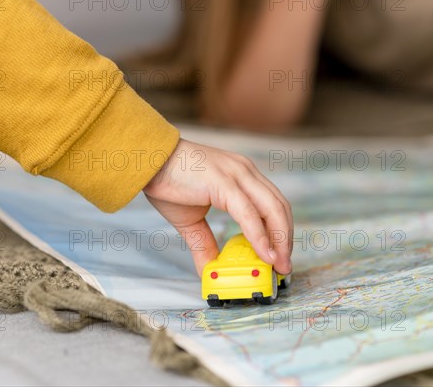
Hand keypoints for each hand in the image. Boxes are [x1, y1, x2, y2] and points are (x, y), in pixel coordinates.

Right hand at [143, 139, 292, 275]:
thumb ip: (204, 243)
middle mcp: (245, 172)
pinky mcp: (223, 183)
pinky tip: (264, 254)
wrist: (146, 162)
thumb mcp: (190, 220)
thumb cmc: (167, 182)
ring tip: (279, 265)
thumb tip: (209, 270)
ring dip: (279, 241)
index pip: (273, 205)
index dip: (280, 232)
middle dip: (286, 240)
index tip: (280, 257)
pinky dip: (259, 236)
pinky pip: (248, 214)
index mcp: (241, 176)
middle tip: (285, 267)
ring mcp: (236, 175)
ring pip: (272, 209)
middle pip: (280, 207)